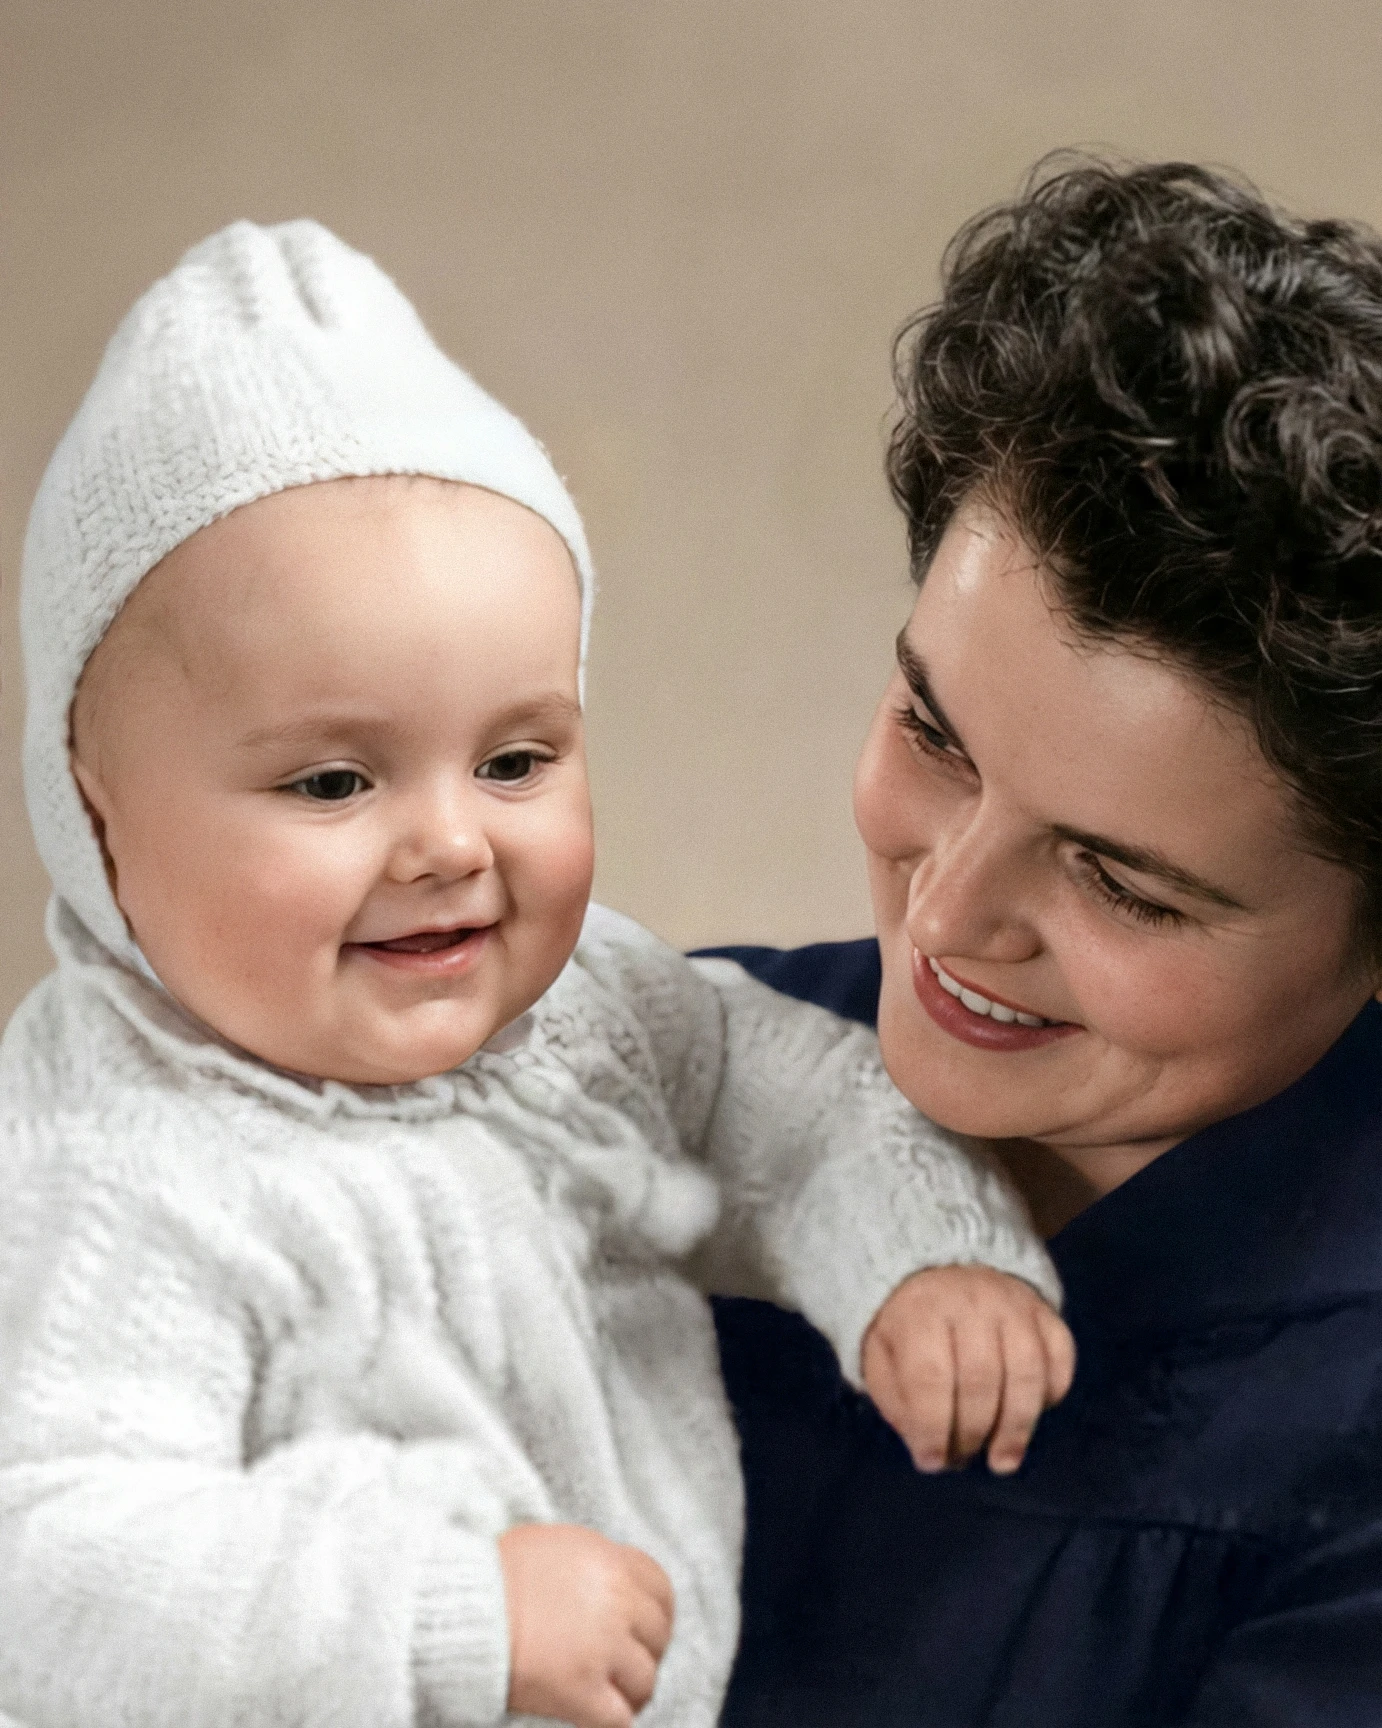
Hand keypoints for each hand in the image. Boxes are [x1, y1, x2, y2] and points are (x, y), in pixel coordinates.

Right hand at [498, 1522, 674, 1727]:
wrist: (457, 1605)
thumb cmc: (497, 1572)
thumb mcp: (557, 1545)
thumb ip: (596, 1563)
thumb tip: (616, 1583)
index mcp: (611, 1561)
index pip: (661, 1591)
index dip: (656, 1614)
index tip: (643, 1629)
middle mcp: (616, 1602)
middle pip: (657, 1636)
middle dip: (643, 1652)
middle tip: (621, 1663)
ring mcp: (601, 1649)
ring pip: (645, 1680)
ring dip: (631, 1691)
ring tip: (612, 1695)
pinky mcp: (579, 1691)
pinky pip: (619, 1720)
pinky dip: (612, 1721)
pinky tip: (594, 1715)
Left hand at [861, 1263, 1075, 1474]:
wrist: (944, 1263)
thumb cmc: (909, 1323)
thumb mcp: (882, 1354)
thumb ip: (896, 1398)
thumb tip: (925, 1444)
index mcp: (921, 1311)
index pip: (930, 1377)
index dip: (932, 1428)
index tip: (931, 1462)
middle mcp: (971, 1302)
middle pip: (981, 1379)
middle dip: (972, 1432)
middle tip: (963, 1459)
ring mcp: (1015, 1304)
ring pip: (1027, 1372)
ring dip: (1017, 1427)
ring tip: (1002, 1461)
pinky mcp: (1045, 1311)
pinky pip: (1060, 1357)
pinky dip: (1053, 1393)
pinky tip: (1034, 1414)